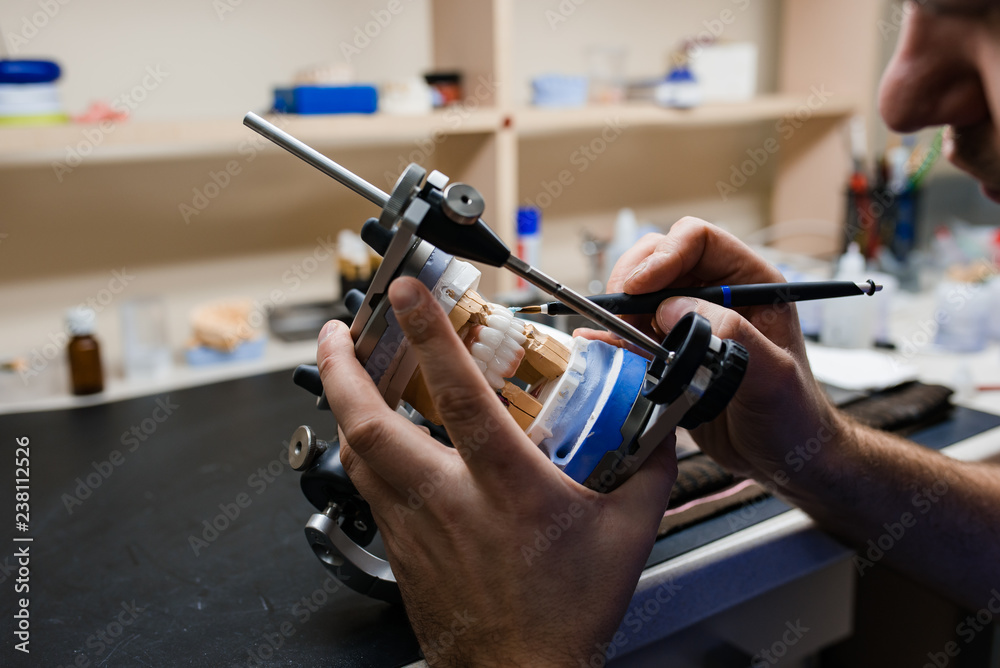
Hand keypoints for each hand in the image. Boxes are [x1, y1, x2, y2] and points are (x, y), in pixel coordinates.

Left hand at [317, 277, 676, 666]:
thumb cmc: (566, 613)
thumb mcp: (629, 533)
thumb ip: (646, 467)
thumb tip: (658, 424)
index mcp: (504, 486)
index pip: (457, 393)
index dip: (428, 333)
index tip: (407, 292)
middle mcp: (446, 499)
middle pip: (370, 423)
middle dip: (343, 366)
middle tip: (339, 328)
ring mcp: (415, 526)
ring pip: (358, 454)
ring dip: (345, 403)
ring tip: (344, 370)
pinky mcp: (401, 550)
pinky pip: (368, 487)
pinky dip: (362, 450)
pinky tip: (371, 439)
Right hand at [579, 218, 837, 485]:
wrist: (782, 457)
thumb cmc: (793, 415)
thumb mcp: (773, 375)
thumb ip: (731, 335)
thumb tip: (673, 310)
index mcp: (750, 283)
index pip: (698, 240)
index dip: (663, 256)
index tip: (638, 287)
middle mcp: (716, 295)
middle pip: (660, 258)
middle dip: (633, 281)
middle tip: (619, 314)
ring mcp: (689, 322)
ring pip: (640, 293)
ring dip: (620, 310)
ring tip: (614, 336)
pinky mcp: (669, 351)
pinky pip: (632, 330)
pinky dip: (612, 335)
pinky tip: (596, 343)